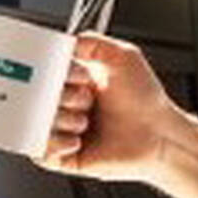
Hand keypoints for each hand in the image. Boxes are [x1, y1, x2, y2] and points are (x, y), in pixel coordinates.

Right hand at [39, 32, 197, 197]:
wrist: (160, 136)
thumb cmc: (146, 100)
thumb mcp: (123, 57)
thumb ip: (93, 42)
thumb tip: (65, 40)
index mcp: (75, 81)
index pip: (43, 71)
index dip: (55, 72)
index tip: (72, 74)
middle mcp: (68, 105)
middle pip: (38, 97)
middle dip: (62, 97)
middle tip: (86, 99)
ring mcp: (65, 131)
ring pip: (38, 124)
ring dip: (62, 121)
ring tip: (85, 122)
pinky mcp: (65, 157)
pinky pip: (40, 152)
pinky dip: (54, 144)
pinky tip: (76, 140)